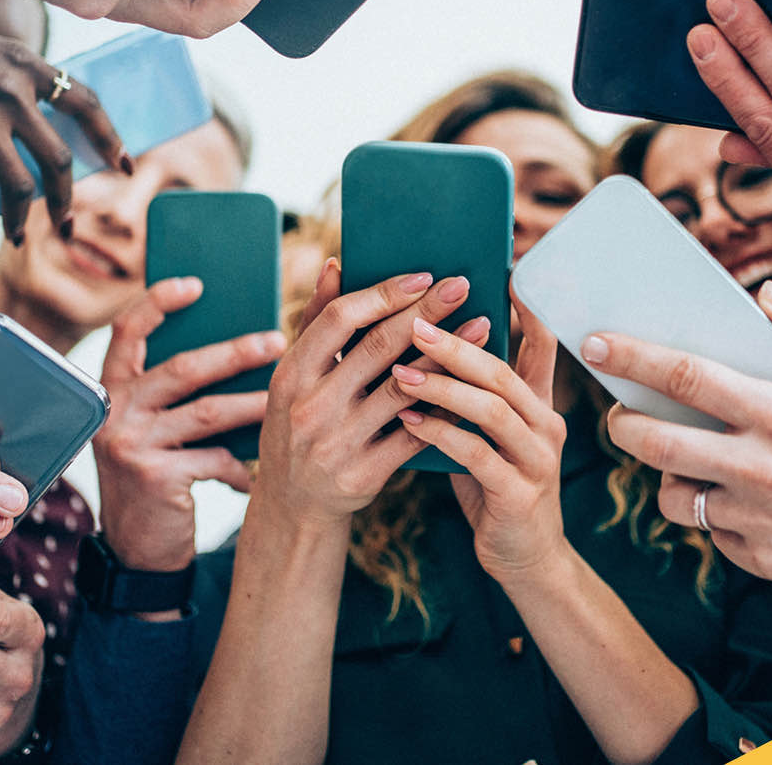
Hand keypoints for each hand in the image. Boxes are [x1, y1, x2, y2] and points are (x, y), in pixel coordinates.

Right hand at [0, 0, 125, 242]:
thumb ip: (14, 77)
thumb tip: (40, 119)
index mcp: (25, 64)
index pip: (86, 104)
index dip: (111, 138)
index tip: (125, 166)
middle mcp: (10, 92)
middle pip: (58, 160)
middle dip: (65, 200)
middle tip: (66, 224)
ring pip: (18, 185)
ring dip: (17, 220)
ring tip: (15, 238)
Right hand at [95, 277, 285, 576]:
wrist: (137, 545)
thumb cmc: (156, 470)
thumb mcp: (151, 424)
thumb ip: (175, 388)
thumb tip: (242, 342)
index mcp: (112, 387)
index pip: (126, 330)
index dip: (157, 302)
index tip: (196, 284)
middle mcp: (115, 411)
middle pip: (183, 368)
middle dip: (236, 352)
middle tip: (278, 341)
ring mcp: (131, 444)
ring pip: (206, 412)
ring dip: (252, 404)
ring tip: (286, 399)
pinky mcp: (153, 477)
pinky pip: (213, 459)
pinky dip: (241, 466)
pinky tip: (258, 475)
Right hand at [256, 262, 486, 528]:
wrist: (294, 505)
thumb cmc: (298, 424)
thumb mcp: (292, 377)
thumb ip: (315, 321)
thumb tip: (335, 266)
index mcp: (291, 374)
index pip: (339, 320)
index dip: (382, 294)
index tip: (423, 276)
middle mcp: (311, 407)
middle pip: (378, 348)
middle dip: (425, 313)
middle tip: (461, 285)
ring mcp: (338, 443)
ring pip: (404, 389)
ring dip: (447, 354)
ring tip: (480, 325)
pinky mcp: (365, 474)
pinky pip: (416, 433)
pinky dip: (445, 405)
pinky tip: (473, 382)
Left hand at [393, 300, 568, 585]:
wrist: (523, 559)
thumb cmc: (494, 486)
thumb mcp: (487, 434)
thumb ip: (471, 395)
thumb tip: (427, 343)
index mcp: (538, 404)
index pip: (542, 345)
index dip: (528, 308)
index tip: (504, 271)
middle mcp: (545, 425)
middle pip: (504, 373)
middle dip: (458, 345)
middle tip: (416, 323)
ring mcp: (537, 460)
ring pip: (493, 410)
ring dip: (444, 388)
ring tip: (401, 372)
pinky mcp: (519, 494)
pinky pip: (478, 456)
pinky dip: (442, 435)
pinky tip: (409, 422)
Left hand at [597, 281, 771, 598]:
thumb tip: (766, 296)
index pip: (684, 377)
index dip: (630, 358)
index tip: (596, 343)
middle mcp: (761, 469)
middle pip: (653, 444)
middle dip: (622, 424)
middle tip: (622, 413)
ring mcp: (760, 521)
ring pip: (673, 498)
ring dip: (666, 474)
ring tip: (685, 457)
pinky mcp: (767, 561)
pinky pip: (712, 533)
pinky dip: (712, 513)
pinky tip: (734, 494)